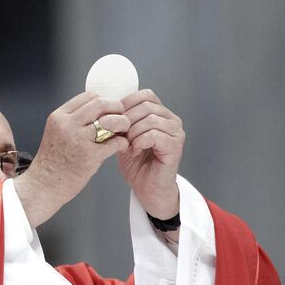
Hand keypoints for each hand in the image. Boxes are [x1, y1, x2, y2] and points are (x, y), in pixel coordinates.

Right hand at [14, 91, 129, 226]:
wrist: (43, 186)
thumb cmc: (51, 163)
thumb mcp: (55, 133)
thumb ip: (73, 122)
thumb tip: (99, 113)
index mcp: (58, 117)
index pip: (89, 96)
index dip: (104, 100)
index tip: (109, 109)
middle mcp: (68, 125)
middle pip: (101, 104)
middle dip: (116, 108)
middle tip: (121, 117)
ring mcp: (78, 140)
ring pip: (111, 120)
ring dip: (123, 124)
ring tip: (123, 131)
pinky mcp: (89, 156)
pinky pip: (115, 142)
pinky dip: (122, 143)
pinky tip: (120, 146)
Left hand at [117, 89, 184, 219]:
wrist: (147, 189)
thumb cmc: (137, 165)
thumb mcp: (125, 138)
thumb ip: (122, 122)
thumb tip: (108, 107)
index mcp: (161, 114)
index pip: (146, 95)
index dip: (126, 104)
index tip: (114, 119)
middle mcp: (172, 120)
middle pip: (146, 106)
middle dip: (127, 120)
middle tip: (119, 135)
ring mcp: (176, 132)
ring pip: (150, 119)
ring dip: (132, 132)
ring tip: (127, 145)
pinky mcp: (175, 146)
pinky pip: (153, 134)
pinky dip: (139, 142)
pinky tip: (134, 151)